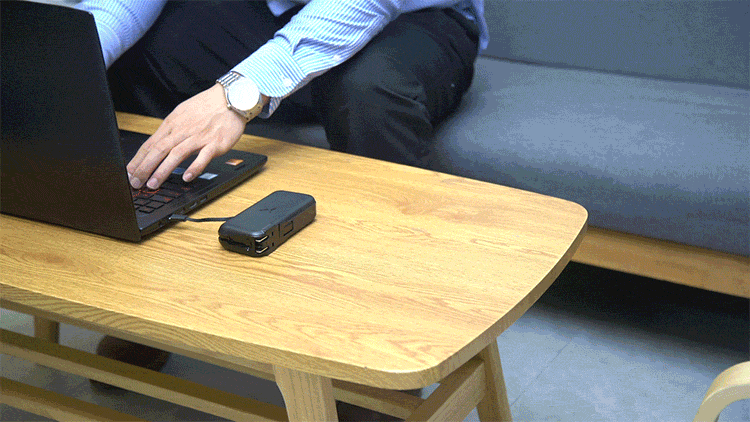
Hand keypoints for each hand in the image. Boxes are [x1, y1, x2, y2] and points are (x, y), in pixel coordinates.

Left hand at [126, 84, 246, 189]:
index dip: (138, 159)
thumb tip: (157, 145)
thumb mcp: (182, 114)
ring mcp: (199, 137)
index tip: (130, 172)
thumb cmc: (207, 107)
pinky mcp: (215, 143)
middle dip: (144, 168)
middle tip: (136, 182)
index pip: (150, 144)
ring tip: (153, 184)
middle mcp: (183, 131)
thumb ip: (171, 131)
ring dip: (163, 170)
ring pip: (176, 154)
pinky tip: (186, 177)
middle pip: (159, 150)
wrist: (231, 98)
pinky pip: (203, 157)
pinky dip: (194, 167)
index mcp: (173, 124)